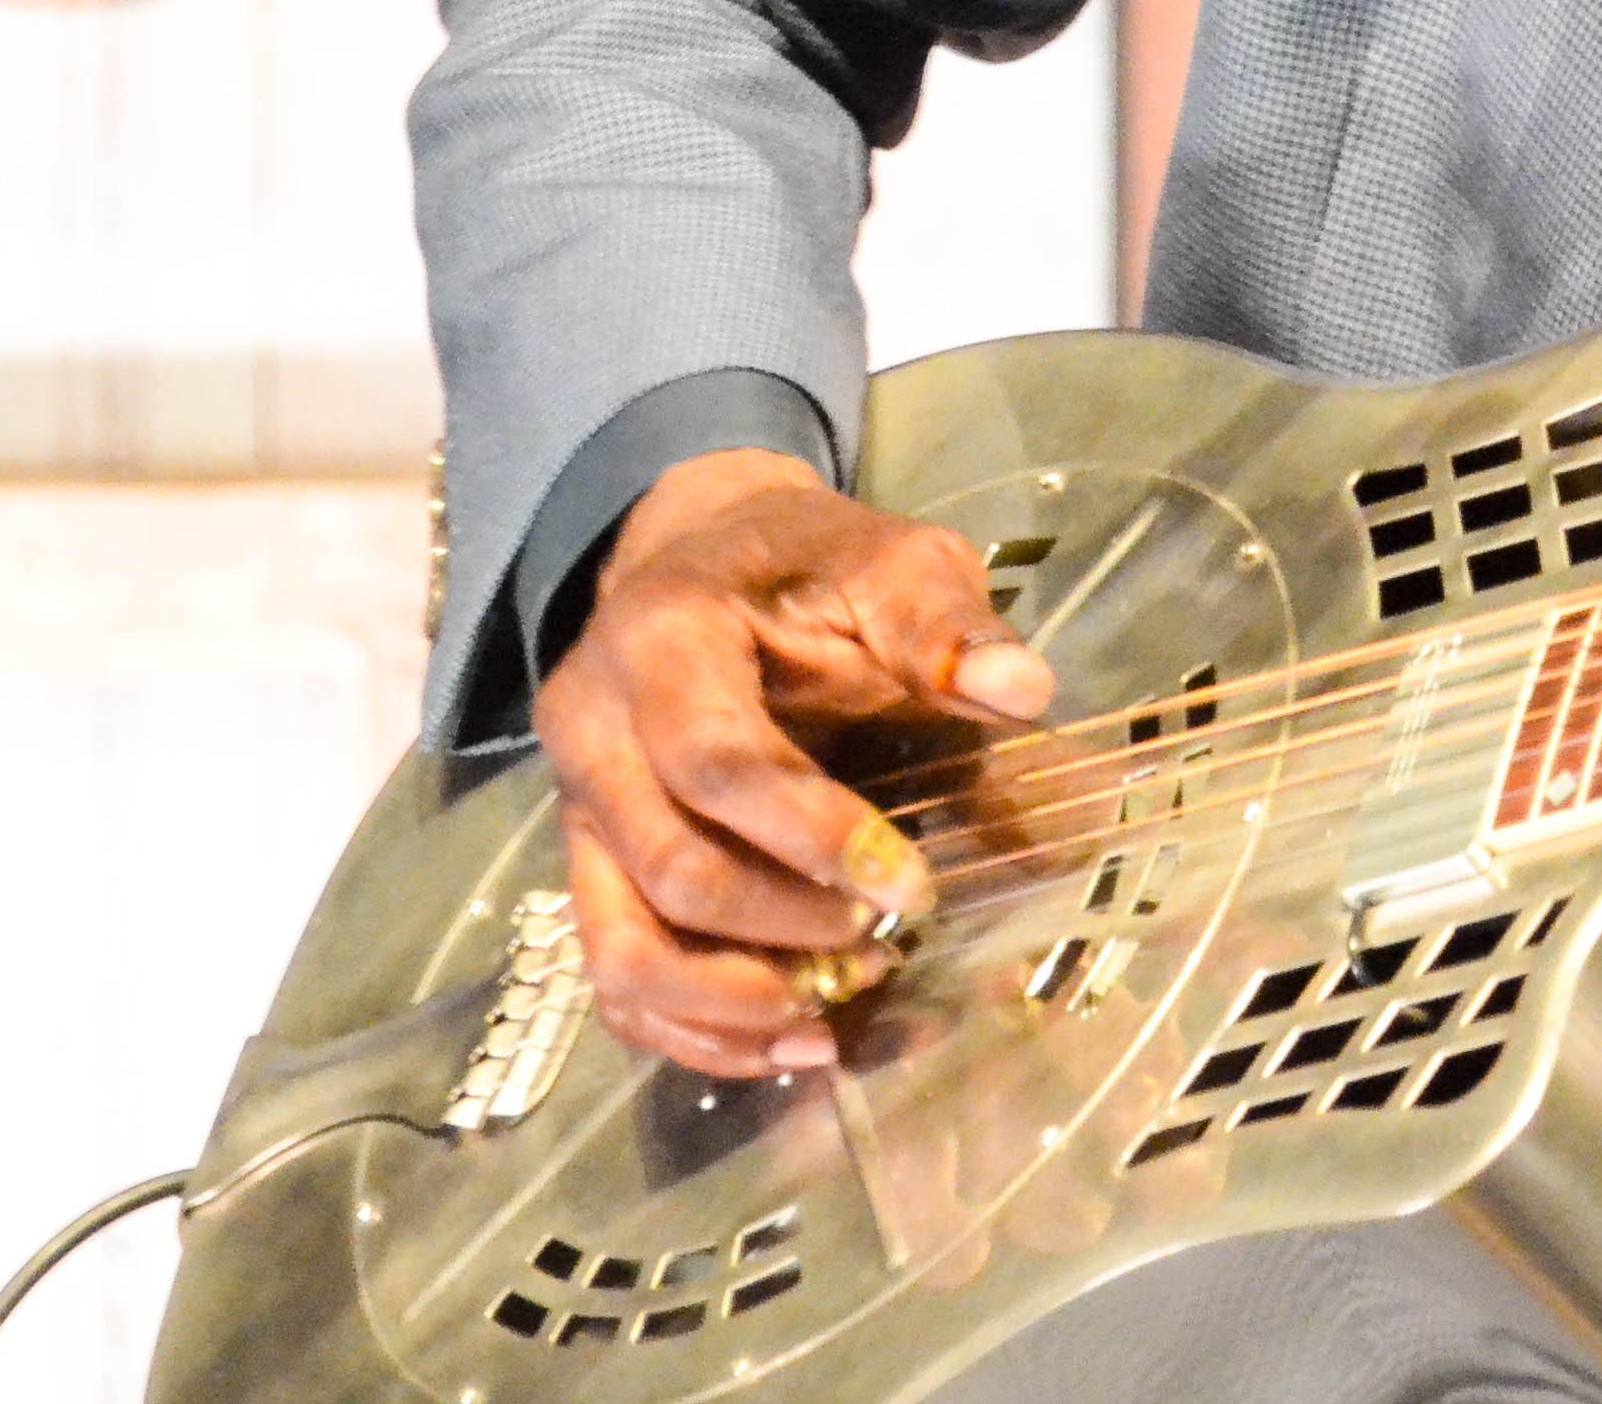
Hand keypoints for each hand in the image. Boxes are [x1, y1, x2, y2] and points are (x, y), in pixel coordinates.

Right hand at [531, 448, 1055, 1080]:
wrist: (705, 559)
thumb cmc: (810, 568)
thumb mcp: (890, 561)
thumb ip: (946, 625)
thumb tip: (1023, 691)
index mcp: (661, 642)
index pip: (717, 763)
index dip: (813, 837)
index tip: (909, 884)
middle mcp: (591, 734)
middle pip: (667, 868)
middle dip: (786, 925)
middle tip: (889, 939)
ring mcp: (578, 814)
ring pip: (620, 951)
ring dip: (735, 1003)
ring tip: (841, 1009)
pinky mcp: (590, 871)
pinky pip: (615, 981)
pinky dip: (699, 1031)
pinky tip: (793, 1042)